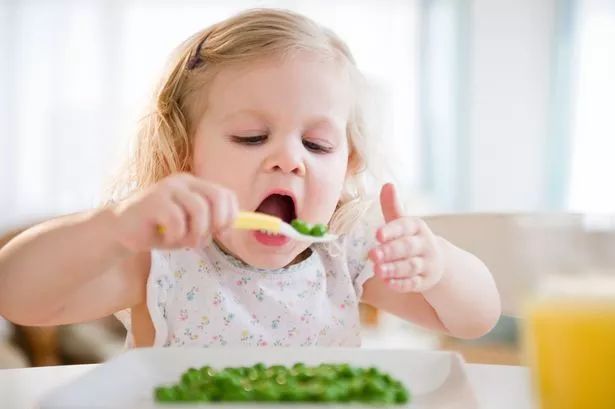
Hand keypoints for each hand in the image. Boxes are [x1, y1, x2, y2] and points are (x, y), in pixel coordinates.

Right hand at [112, 173, 238, 251]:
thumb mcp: (190, 228)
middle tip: (206, 238)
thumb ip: (210, 225)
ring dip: (197, 233)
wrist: (122, 231)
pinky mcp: (153, 201)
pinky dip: (176, 235)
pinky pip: (177, 220)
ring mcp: (168, 189)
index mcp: (195, 185)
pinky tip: (166, 238)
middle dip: (218, 222)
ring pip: (199, 209)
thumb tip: (231, 229)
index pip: (226, 194)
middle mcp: (183, 182)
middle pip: (217, 197)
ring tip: (185, 242)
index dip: (231, 215)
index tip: (222, 233)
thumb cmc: (159, 230)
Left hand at [368, 183, 444, 291]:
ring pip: (410, 266)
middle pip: (407, 247)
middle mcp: (424, 244)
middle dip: (390, 251)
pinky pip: (414, 283)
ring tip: (377, 270)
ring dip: (394, 269)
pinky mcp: (425, 281)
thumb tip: (387, 184)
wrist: (437, 261)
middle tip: (372, 255)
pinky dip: (402, 284)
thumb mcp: (403, 222)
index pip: (404, 226)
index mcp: (416, 227)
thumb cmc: (411, 238)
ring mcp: (426, 264)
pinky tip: (388, 283)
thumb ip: (392, 207)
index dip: (391, 230)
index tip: (377, 234)